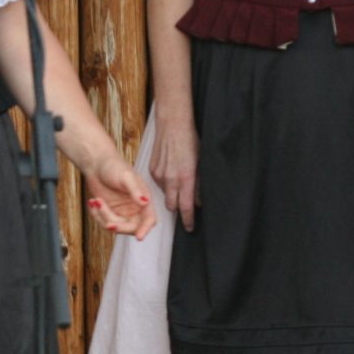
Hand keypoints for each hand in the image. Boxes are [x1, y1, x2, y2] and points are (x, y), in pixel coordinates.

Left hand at [85, 152, 157, 240]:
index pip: (149, 219)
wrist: (96, 164)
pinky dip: (97, 215)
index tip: (139, 237)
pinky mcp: (109, 212)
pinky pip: (104, 222)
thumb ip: (135, 190)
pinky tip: (92, 202)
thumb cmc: (113, 166)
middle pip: (132, 227)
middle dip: (120, 227)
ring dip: (103, 217)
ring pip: (116, 226)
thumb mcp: (125, 177)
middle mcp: (135, 208)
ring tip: (95, 200)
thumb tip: (145, 202)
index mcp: (144, 199)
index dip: (145, 229)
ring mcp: (122, 212)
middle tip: (108, 223)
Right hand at [148, 111, 199, 232]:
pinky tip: (171, 172)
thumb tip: (199, 200)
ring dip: (172, 194)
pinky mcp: (152, 169)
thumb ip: (200, 185)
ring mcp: (159, 175)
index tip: (191, 228)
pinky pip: (159, 184)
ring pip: (165, 194)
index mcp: (186, 178)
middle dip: (179, 208)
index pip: (186, 207)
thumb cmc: (191, 141)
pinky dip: (165, 184)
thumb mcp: (201, 164)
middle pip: (172, 206)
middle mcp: (171, 179)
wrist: (173, 125)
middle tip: (186, 205)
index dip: (189, 220)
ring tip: (179, 183)